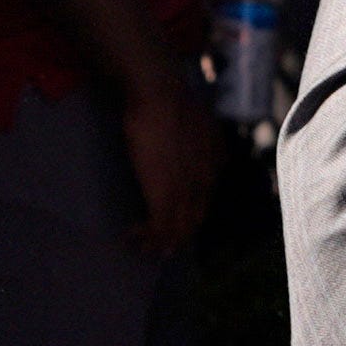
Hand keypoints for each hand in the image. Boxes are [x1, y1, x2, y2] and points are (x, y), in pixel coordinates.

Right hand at [121, 90, 219, 252]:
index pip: (203, 202)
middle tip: (160, 248)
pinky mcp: (163, 195)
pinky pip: (158, 228)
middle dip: (176, 237)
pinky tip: (131, 237)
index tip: (174, 223)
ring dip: (158, 243)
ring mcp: (184, 191)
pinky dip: (146, 237)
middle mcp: (203, 183)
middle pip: (192, 220)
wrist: (161, 96)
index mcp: (213, 166)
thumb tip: (210, 144)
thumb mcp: (202, 121)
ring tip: (142, 248)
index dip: (188, 216)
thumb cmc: (173, 100)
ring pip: (176, 229)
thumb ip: (207, 137)